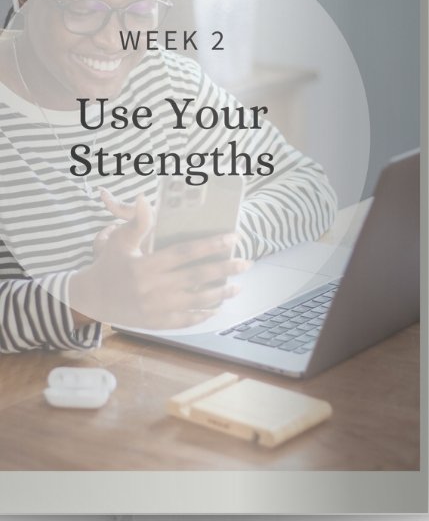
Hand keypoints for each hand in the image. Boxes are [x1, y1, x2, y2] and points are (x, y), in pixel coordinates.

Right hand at [67, 194, 249, 329]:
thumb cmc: (108, 265)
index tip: (233, 238)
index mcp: (146, 265)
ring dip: (220, 293)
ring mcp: (156, 307)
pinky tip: (218, 307)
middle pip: (196, 277)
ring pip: (196, 300)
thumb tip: (143, 198)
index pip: (184, 253)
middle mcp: (153, 286)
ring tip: (238, 286)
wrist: (90, 298)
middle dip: (224, 269)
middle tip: (246, 262)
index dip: (210, 245)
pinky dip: (204, 314)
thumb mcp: (119, 241)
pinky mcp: (156, 322)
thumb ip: (136, 222)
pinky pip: (186, 319)